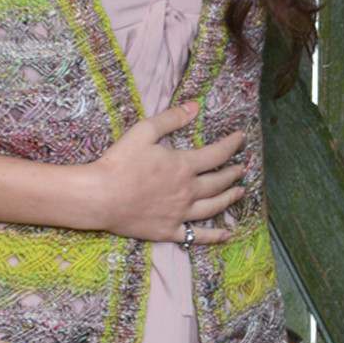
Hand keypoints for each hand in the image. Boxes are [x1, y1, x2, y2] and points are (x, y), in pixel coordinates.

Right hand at [91, 101, 246, 243]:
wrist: (101, 196)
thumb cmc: (121, 161)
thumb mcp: (144, 131)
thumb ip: (171, 119)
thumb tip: (194, 106)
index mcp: (183, 166)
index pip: (216, 154)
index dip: (231, 145)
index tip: (241, 138)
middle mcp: (188, 191)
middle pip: (218, 182)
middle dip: (233, 173)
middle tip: (242, 168)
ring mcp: (181, 213)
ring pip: (214, 207)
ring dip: (229, 198)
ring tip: (240, 192)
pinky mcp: (169, 230)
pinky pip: (197, 235)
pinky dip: (215, 235)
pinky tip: (226, 234)